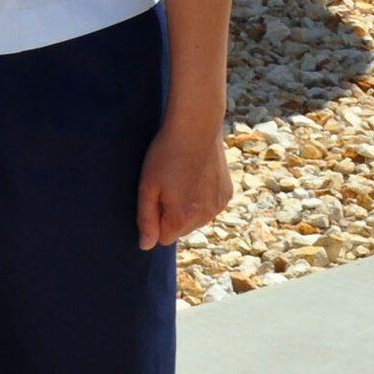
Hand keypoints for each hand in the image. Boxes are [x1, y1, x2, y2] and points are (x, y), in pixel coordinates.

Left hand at [136, 116, 231, 249]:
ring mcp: (218, 206)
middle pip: (181, 229)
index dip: (155, 219)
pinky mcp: (227, 194)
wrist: (196, 127)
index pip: (163, 238)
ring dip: (188, 206)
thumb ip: (146, 218)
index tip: (154, 197)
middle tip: (166, 184)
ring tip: (181, 176)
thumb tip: (146, 246)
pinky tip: (195, 174)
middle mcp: (204, 218)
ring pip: (197, 218)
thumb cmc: (166, 154)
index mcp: (182, 218)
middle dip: (172, 214)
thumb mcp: (147, 185)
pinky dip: (202, 196)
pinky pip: (210, 205)